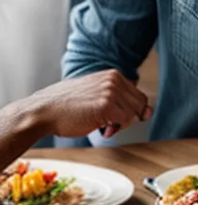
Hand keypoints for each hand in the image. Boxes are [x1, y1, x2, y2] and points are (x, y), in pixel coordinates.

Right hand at [19, 70, 151, 139]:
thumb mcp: (94, 92)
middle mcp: (114, 80)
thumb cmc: (66, 106)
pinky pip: (124, 121)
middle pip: (140, 105)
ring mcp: (111, 91)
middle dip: (128, 118)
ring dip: (119, 125)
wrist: (43, 111)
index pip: (139, 95)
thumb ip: (117, 96)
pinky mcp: (106, 105)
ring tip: (102, 126)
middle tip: (111, 125)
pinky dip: (114, 129)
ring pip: (133, 114)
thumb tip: (147, 111)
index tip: (124, 118)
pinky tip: (101, 129)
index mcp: (112, 75)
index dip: (134, 111)